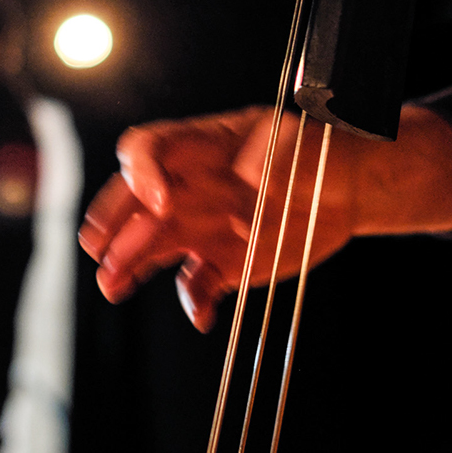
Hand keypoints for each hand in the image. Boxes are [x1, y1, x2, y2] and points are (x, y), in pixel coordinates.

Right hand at [79, 104, 451, 332]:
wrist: (350, 187)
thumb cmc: (324, 149)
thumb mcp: (305, 138)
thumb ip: (280, 155)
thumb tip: (259, 174)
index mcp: (203, 145)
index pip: (149, 147)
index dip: (141, 170)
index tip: (158, 200)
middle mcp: (192, 186)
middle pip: (135, 201)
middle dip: (114, 223)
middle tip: (101, 249)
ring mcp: (202, 225)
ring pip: (151, 245)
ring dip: (128, 265)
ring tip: (112, 287)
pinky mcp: (222, 262)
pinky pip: (196, 284)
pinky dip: (195, 302)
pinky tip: (203, 315)